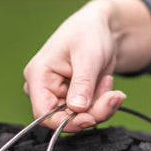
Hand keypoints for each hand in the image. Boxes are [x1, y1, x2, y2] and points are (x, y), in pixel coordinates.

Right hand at [23, 0, 150, 131]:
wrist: (99, 29)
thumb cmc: (88, 33)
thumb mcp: (88, 56)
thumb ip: (82, 84)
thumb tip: (77, 109)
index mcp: (38, 76)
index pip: (44, 114)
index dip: (66, 122)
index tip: (91, 118)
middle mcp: (43, 89)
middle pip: (63, 119)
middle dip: (91, 112)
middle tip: (112, 96)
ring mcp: (56, 96)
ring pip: (78, 119)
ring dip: (100, 106)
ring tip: (108, 81)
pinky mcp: (70, 100)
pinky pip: (86, 114)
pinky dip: (101, 104)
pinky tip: (106, 84)